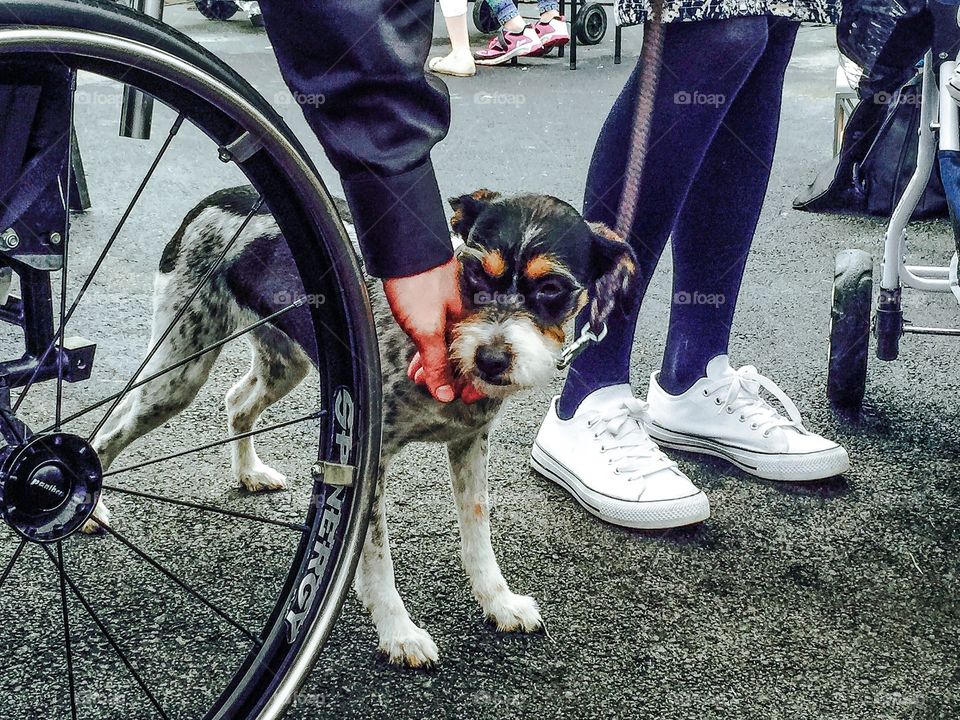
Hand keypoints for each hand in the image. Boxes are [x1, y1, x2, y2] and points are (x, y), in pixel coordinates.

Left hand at [383, 257, 483, 402]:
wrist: (401, 248)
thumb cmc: (417, 280)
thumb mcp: (426, 330)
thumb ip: (436, 364)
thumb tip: (445, 392)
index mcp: (473, 324)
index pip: (481, 362)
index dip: (473, 383)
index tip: (464, 397)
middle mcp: (468, 317)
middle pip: (466, 356)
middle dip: (451, 378)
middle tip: (442, 392)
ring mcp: (453, 310)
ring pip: (450, 346)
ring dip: (437, 365)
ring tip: (424, 379)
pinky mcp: (439, 304)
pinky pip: (440, 334)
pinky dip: (430, 349)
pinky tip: (419, 358)